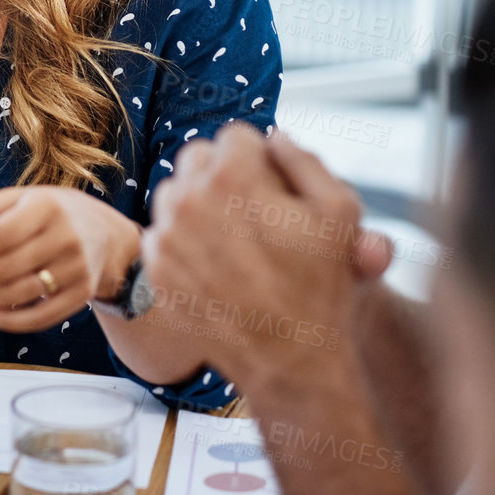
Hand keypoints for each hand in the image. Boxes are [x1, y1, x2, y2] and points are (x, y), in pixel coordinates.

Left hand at [0, 185, 137, 332]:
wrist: (110, 236)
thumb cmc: (57, 213)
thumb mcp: (28, 197)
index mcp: (47, 208)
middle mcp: (65, 239)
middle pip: (4, 267)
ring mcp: (76, 271)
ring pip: (17, 294)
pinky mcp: (81, 296)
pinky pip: (40, 318)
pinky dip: (8, 320)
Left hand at [141, 124, 379, 388]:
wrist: (289, 358)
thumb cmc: (321, 285)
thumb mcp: (340, 212)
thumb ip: (305, 161)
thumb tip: (274, 136)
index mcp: (233, 175)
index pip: (235, 137)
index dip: (260, 160)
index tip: (274, 189)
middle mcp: (189, 197)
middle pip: (197, 158)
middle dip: (224, 176)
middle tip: (253, 212)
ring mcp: (166, 234)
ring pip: (174, 193)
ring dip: (198, 206)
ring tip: (235, 240)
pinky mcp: (155, 266)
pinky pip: (161, 233)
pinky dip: (183, 242)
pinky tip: (215, 266)